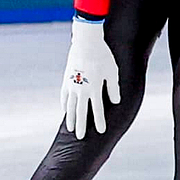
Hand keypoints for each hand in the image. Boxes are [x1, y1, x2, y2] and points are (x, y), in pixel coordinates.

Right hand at [60, 17, 120, 137]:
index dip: (99, 121)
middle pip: (81, 112)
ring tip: (71, 128)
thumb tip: (115, 102)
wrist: (86, 42)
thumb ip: (113, 88)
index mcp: (95, 88)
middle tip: (80, 137)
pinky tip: (65, 111)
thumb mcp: (113, 72)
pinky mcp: (66, 79)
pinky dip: (64, 104)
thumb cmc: (103, 56)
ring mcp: (72, 85)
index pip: (97, 110)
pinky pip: (64, 96)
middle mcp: (82, 89)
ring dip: (71, 118)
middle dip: (82, 126)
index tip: (101, 131)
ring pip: (70, 106)